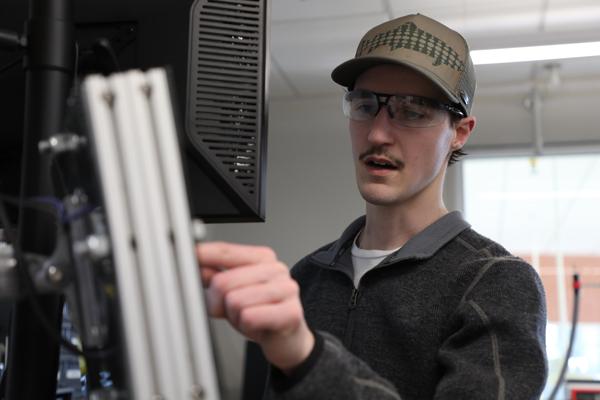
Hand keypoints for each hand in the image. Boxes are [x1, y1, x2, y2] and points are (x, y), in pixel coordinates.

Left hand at [197, 241, 313, 372]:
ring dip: (235, 316)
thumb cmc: (262, 313)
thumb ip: (216, 277)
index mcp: (262, 258)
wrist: (289, 339)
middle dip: (219, 302)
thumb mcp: (235, 292)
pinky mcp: (290, 312)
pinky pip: (249, 317)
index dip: (204, 255)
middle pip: (224, 281)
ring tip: (248, 317)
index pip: (226, 251)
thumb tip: (196, 267)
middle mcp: (276, 269)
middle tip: (230, 310)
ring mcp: (286, 289)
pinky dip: (246, 326)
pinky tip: (257, 326)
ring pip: (235, 301)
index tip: (189, 255)